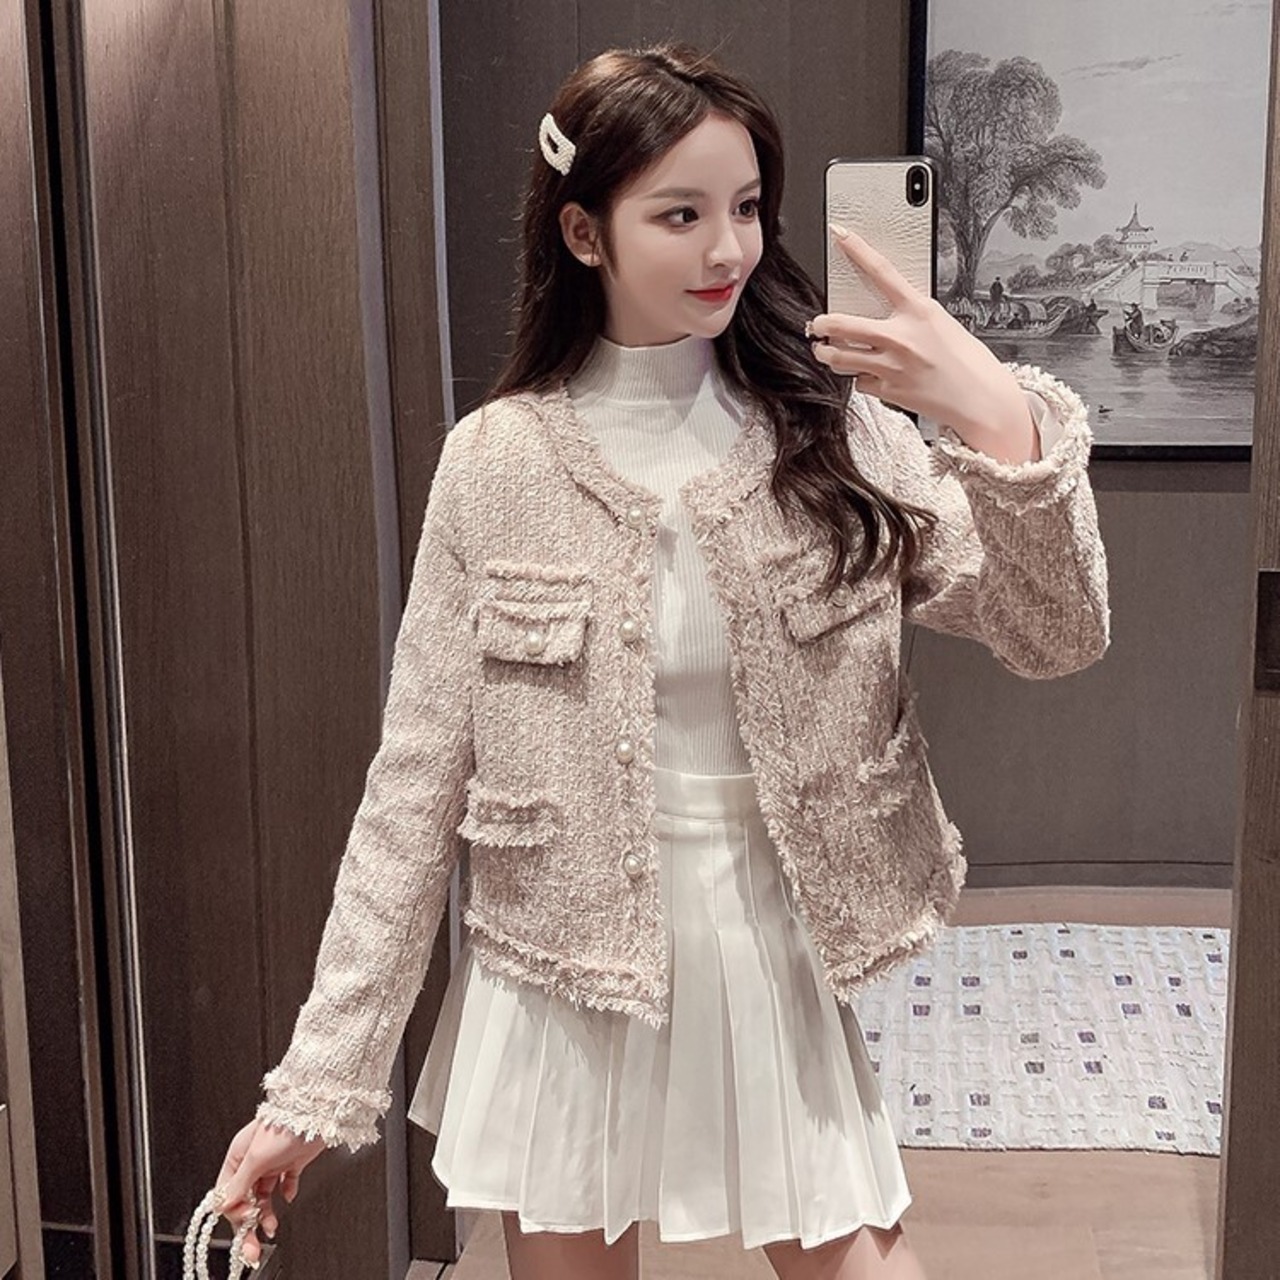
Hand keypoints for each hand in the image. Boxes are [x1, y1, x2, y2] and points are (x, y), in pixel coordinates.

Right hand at [212, 1117, 328, 1266]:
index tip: (246, 1219)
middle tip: (251, 1248)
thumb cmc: (284, 1125)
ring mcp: (273, 1162)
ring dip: (266, 1214)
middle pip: (245, 1199)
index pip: (228, 1193)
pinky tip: (289, 1197)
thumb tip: (223, 1204)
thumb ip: (240, 1183)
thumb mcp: (256, 1157)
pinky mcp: (292, 1162)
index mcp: (239, 1157)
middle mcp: (254, 1161)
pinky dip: (287, 1193)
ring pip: (263, 1196)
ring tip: (272, 1227)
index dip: (235, 1211)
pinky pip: (285, 1184)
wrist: (316, 1110)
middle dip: (248, 1224)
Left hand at [808, 223, 1036, 458]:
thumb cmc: (971, 364)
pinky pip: (860, 383)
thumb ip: (914, 317)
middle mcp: (901, 336)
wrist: (982, 400)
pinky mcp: (888, 390)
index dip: (857, 249)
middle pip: (843, 324)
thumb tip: (893, 315)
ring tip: (824, 351)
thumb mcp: (945, 325)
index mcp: (919, 311)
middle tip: (818, 324)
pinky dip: (860, 379)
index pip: (882, 271)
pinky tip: (868, 377)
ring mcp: (891, 365)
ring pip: (840, 358)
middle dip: (822, 324)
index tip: (841, 235)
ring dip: (827, 354)